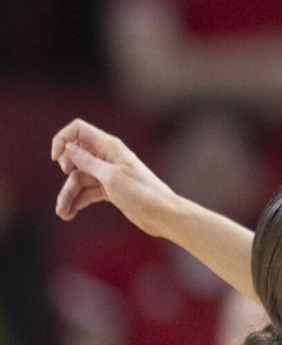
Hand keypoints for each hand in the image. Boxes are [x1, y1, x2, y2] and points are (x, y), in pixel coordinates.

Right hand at [52, 119, 177, 237]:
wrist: (162, 214)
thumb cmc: (141, 193)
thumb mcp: (111, 176)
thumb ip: (88, 162)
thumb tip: (69, 147)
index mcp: (110, 146)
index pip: (78, 130)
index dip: (63, 140)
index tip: (57, 160)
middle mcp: (107, 157)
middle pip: (75, 158)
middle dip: (66, 174)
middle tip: (68, 188)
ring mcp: (107, 173)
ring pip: (78, 178)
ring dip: (68, 195)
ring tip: (62, 213)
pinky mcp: (109, 189)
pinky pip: (86, 191)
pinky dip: (76, 202)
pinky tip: (68, 214)